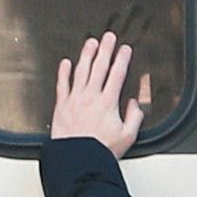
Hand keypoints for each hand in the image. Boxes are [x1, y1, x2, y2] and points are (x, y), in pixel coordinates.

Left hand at [51, 32, 148, 156]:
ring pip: (81, 71)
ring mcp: (75, 99)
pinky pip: (62, 84)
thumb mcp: (127, 136)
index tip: (125, 49)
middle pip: (100, 67)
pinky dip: (64, 72)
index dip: (122, 59)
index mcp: (108, 103)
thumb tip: (134, 104)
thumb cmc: (100, 151)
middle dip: (106, 49)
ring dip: (87, 55)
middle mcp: (91, 97)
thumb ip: (134, 117)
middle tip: (109, 37)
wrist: (78, 159)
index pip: (117, 74)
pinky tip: (66, 63)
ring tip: (91, 43)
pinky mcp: (61, 106)